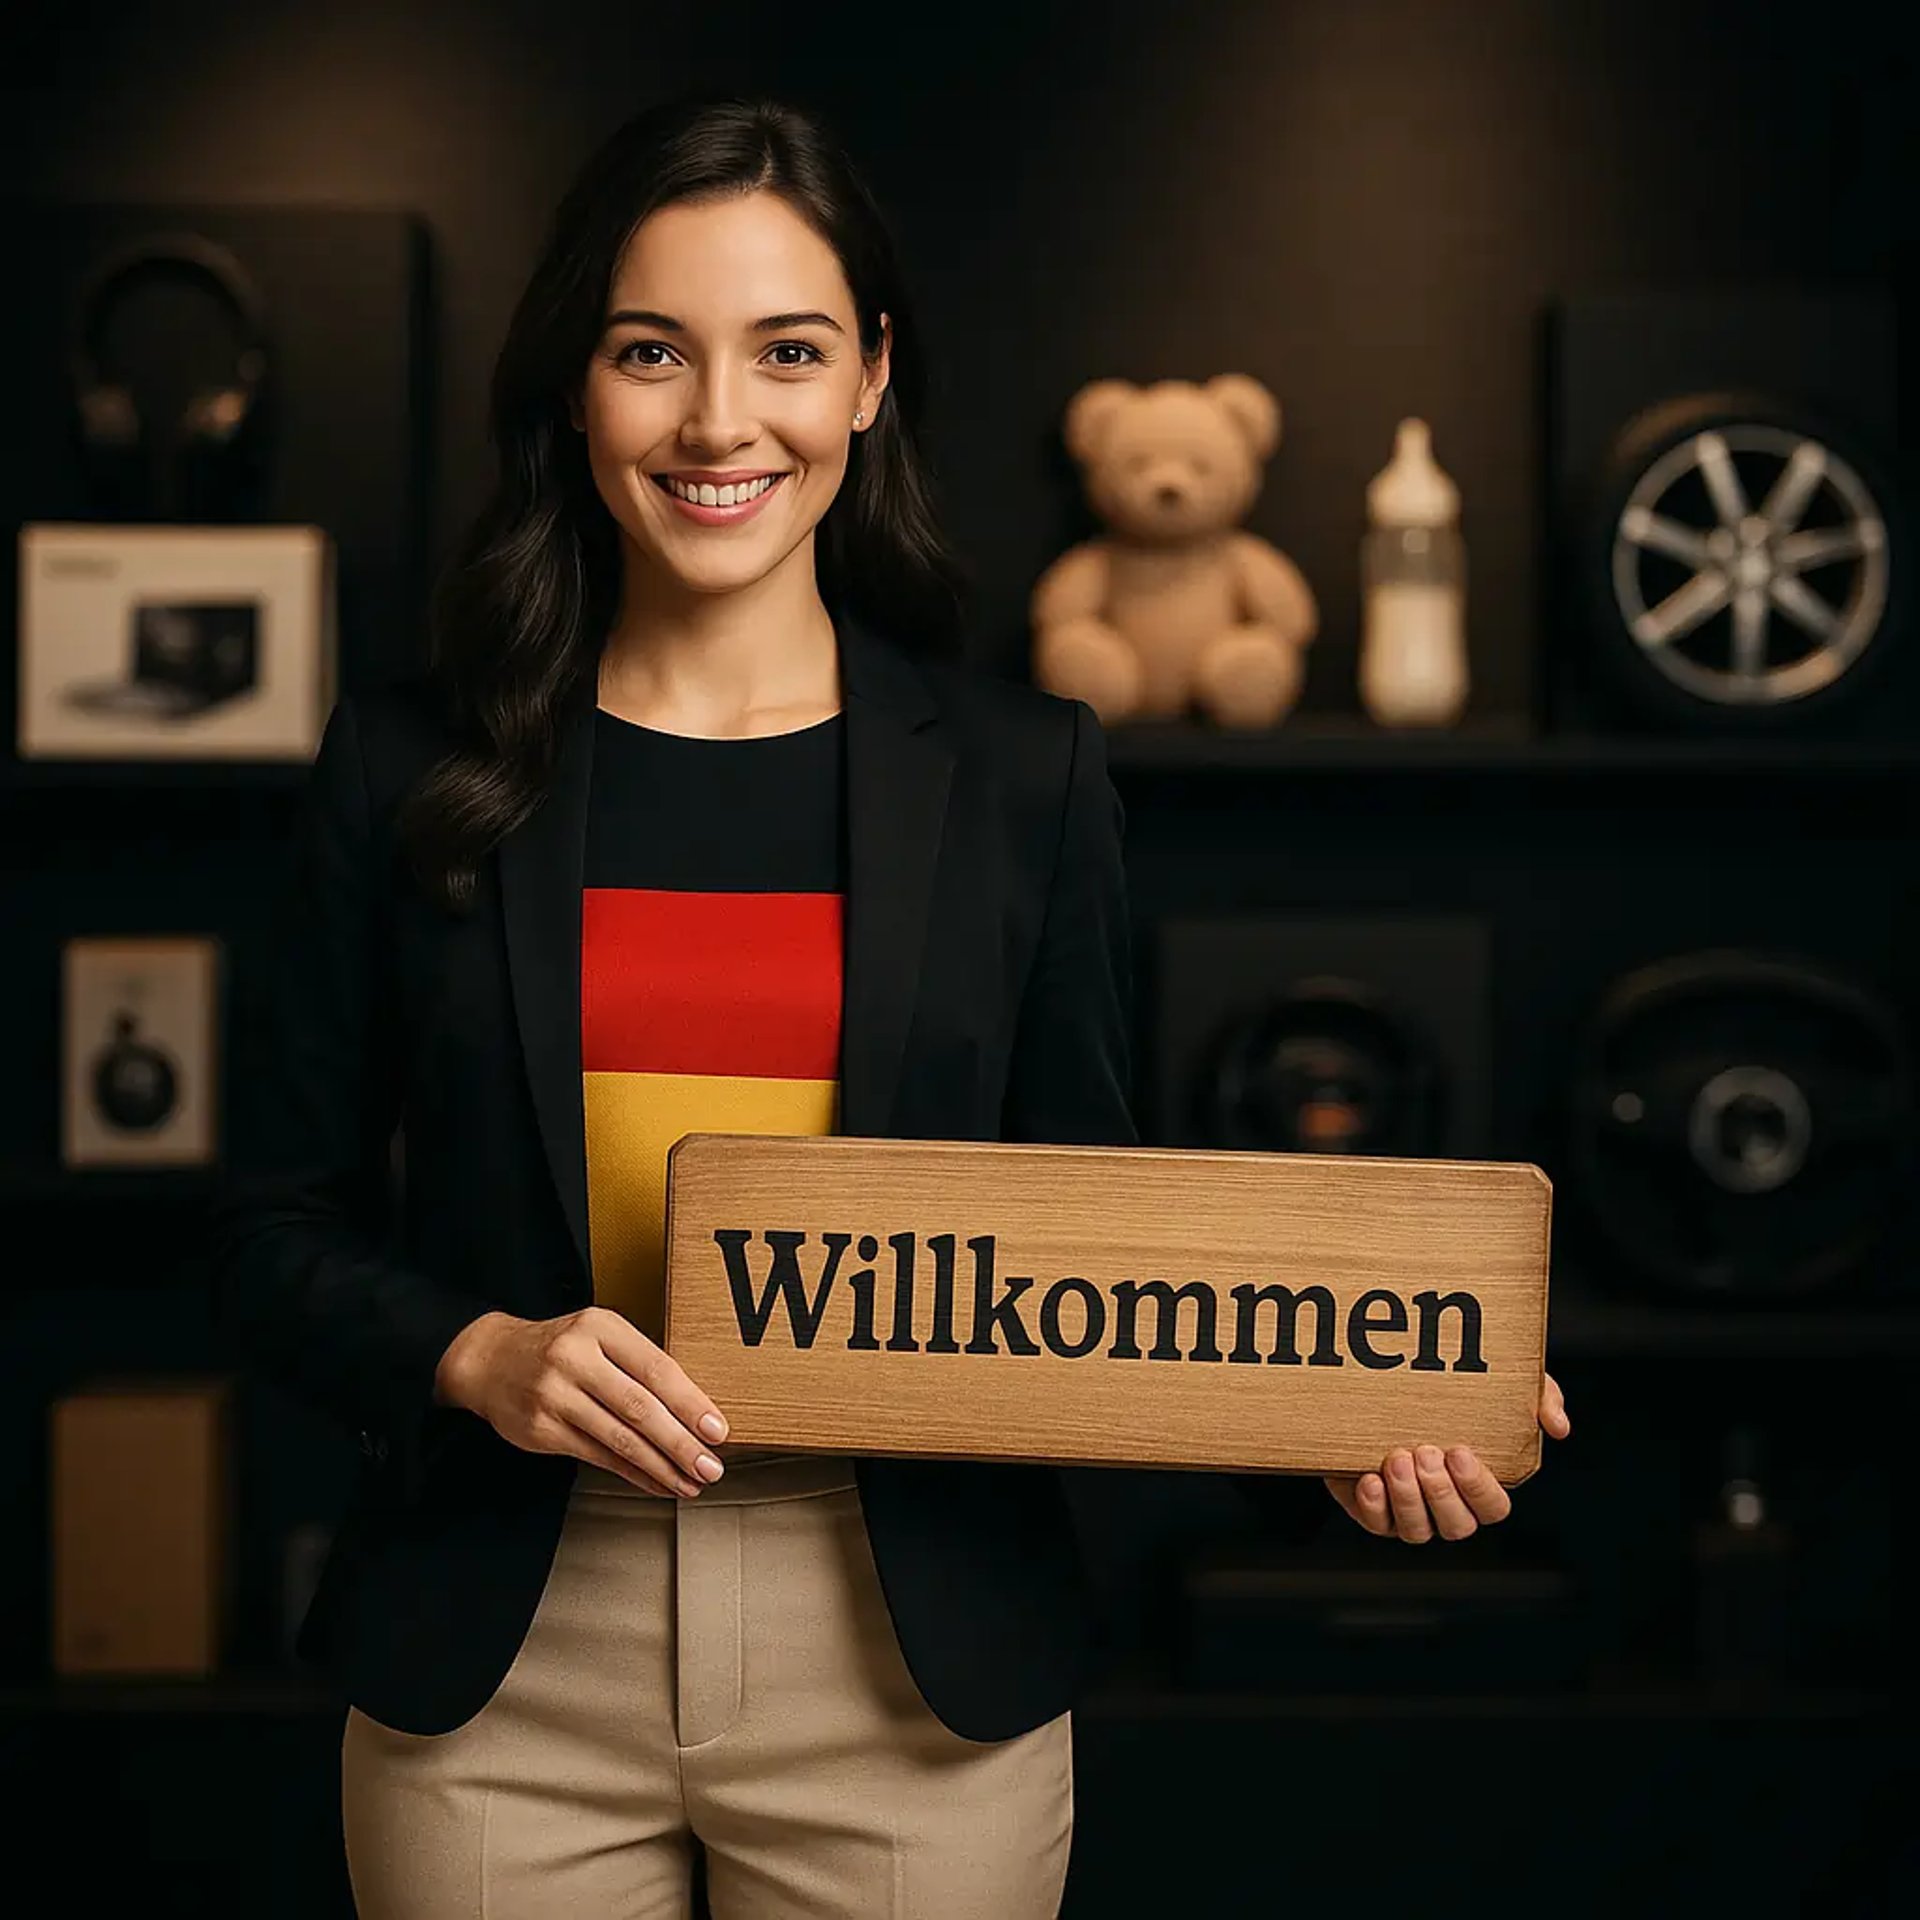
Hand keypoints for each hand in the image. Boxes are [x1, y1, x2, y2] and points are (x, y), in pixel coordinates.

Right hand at [433, 1306, 730, 1498]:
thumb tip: (695, 1411)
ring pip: (619, 1438)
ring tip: (690, 1482)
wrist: (491, 1360)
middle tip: (710, 1467)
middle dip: (681, 1443)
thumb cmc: (561, 1349)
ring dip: (661, 1466)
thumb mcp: (600, 1336)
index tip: (717, 1431)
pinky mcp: (542, 1428)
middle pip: (640, 1407)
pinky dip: (633, 1473)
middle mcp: (575, 1357)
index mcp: (600, 1327)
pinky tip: (656, 1481)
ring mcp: (555, 1394)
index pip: (656, 1368)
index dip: (690, 1403)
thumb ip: (639, 1364)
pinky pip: (598, 1456)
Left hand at [1322, 1371, 1570, 1541]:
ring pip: (1417, 1531)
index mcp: (1481, 1486)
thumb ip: (1542, 1398)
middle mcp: (1448, 1506)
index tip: (1461, 1452)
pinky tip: (1371, 1479)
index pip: (1493, 1508)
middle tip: (1425, 1451)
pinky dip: (1374, 1507)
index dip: (1478, 1488)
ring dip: (1408, 1499)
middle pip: (1457, 1526)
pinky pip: (1377, 1523)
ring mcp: (1411, 1511)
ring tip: (1398, 1458)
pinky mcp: (1374, 1507)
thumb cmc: (1457, 1391)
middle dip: (1440, 1492)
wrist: (1386, 1383)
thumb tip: (1558, 1426)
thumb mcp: (1506, 1385)